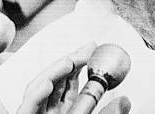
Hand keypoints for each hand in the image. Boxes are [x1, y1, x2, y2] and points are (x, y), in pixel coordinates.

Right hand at [16, 42, 130, 113]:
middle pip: (56, 80)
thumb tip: (127, 100)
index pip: (70, 82)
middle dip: (69, 61)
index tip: (92, 47)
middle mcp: (49, 112)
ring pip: (40, 87)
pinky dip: (36, 92)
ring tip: (69, 61)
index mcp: (65, 112)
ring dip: (53, 72)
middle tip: (86, 48)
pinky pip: (28, 105)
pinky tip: (48, 82)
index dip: (80, 62)